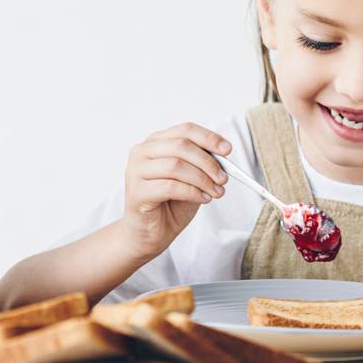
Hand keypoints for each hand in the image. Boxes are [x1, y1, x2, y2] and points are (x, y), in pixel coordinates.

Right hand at [120, 122, 231, 257]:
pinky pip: (170, 186)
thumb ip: (201, 165)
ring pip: (175, 165)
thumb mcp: (191, 178)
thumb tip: (223, 157)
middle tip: (223, 178)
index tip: (227, 150)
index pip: (184, 130)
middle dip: (208, 162)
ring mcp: (135, 171)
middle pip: (181, 145)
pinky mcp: (136, 192)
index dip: (209, 138)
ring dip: (202, 179)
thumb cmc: (169, 204)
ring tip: (215, 192)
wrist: (150, 233)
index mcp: (155, 142)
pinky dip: (192, 192)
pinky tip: (203, 199)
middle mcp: (142, 152)